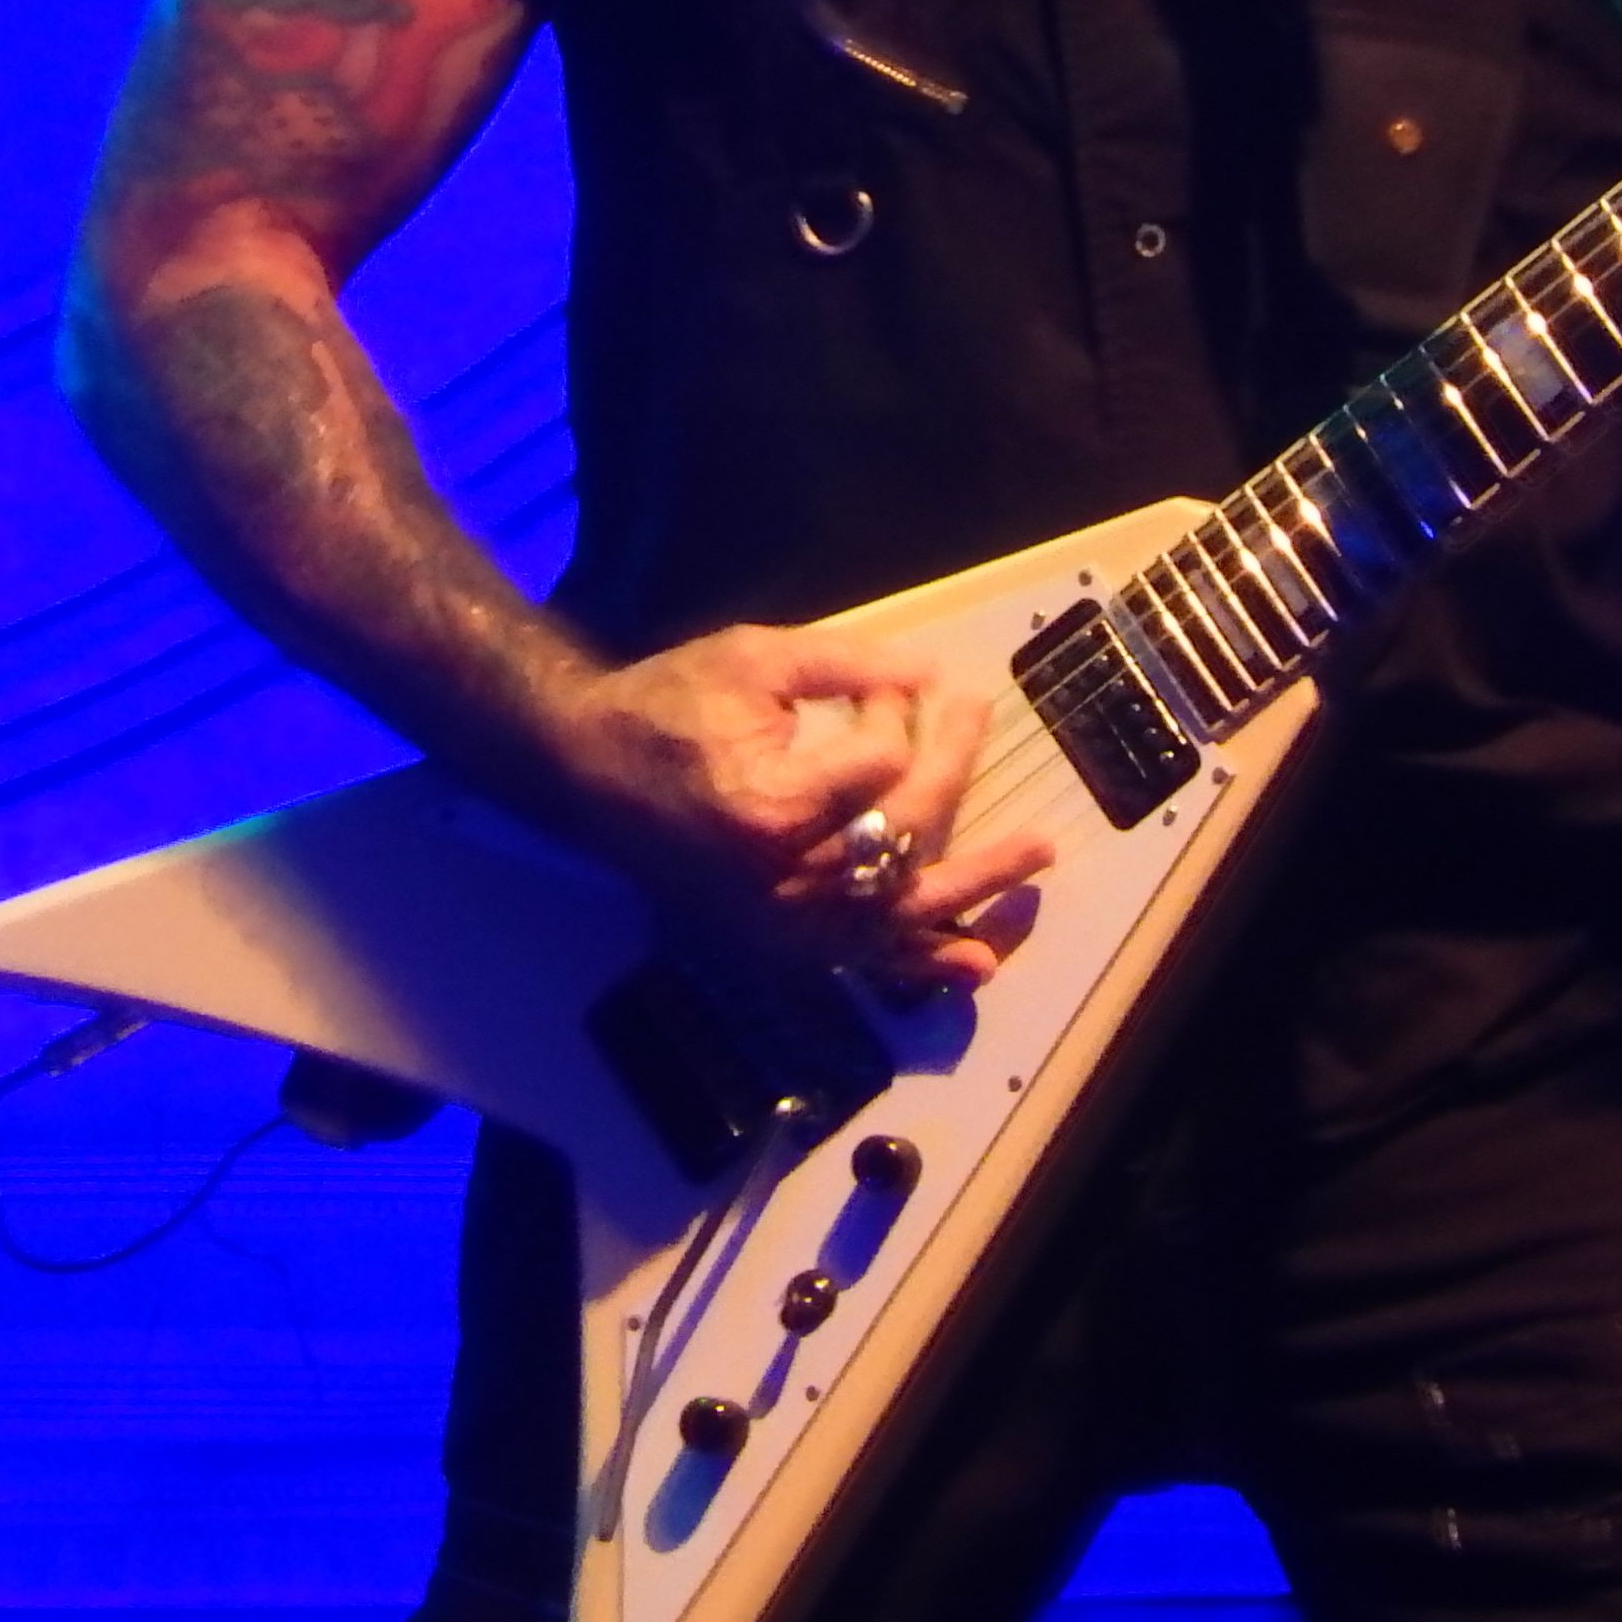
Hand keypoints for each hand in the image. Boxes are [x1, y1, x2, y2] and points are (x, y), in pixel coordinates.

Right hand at [546, 621, 1051, 993]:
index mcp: (770, 810)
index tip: (886, 683)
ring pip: (900, 909)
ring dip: (975, 884)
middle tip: (977, 713)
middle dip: (950, 765)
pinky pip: (863, 958)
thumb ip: (846, 663)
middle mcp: (781, 883)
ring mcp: (781, 924)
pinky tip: (979, 961)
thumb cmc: (664, 708)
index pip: (880, 764)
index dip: (895, 714)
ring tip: (1039, 856)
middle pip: (902, 831)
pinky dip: (924, 960)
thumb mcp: (752, 660)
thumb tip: (928, 672)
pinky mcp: (776, 941)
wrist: (582, 772)